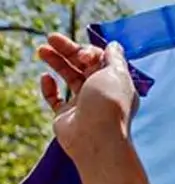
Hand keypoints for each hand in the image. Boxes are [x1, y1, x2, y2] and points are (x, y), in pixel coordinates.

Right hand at [37, 33, 136, 160]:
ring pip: (68, 77)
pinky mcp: (67, 115)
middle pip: (82, 65)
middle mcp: (100, 92)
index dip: (89, 51)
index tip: (83, 55)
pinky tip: (46, 78)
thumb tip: (115, 46)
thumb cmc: (109, 104)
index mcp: (115, 82)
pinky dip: (49, 87)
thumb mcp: (117, 74)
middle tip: (51, 38)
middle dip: (67, 50)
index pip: (99, 59)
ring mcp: (83, 103)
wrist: (96, 138)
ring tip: (42, 50)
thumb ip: (115, 59)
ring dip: (56, 62)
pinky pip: (55, 98)